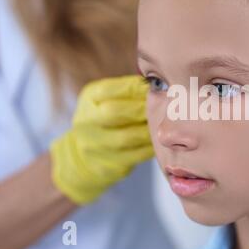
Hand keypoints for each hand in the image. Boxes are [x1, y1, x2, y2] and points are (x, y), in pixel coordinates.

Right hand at [50, 75, 152, 203]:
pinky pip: (136, 155)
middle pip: (115, 113)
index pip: (109, 89)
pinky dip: (151, 146)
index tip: (154, 88)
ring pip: (127, 137)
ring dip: (149, 129)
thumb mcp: (108, 98)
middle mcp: (86, 122)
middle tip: (163, 106)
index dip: (135, 88)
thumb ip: (129, 90)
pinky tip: (160, 140)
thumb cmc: (106, 119)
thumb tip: (159, 83)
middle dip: (142, 109)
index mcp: (89, 99)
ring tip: (164, 123)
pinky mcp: (107, 165)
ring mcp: (95, 146)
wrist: (84, 155)